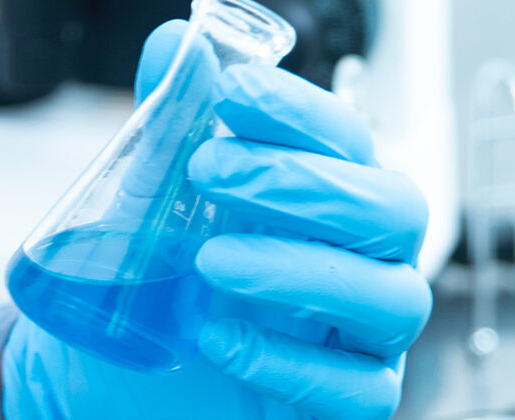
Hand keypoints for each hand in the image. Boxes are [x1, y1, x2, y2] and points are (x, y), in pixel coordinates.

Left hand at [2, 20, 430, 419]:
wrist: (120, 388)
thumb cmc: (160, 294)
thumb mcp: (145, 209)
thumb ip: (166, 129)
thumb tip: (175, 46)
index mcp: (331, 199)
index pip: (348, 139)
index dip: (298, 111)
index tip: (231, 93)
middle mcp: (365, 261)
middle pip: (394, 209)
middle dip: (302, 182)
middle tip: (208, 172)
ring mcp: (366, 338)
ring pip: (393, 298)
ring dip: (299, 269)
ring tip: (209, 260)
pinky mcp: (351, 402)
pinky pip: (359, 389)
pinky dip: (290, 362)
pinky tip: (218, 338)